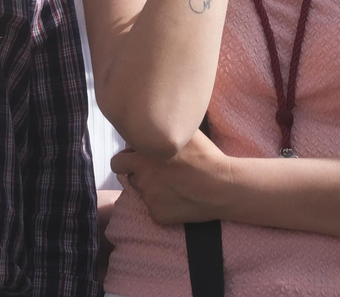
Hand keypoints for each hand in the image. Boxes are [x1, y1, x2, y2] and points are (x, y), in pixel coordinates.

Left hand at [113, 130, 235, 224]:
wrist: (222, 187)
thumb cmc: (205, 156)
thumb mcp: (183, 133)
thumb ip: (160, 129)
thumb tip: (149, 124)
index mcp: (142, 158)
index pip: (117, 161)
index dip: (128, 158)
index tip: (140, 157)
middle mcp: (141, 179)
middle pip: (127, 176)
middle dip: (136, 172)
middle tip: (156, 170)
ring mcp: (149, 199)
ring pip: (142, 192)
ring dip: (151, 187)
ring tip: (173, 183)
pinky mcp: (158, 215)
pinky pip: (154, 208)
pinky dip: (162, 204)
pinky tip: (179, 198)